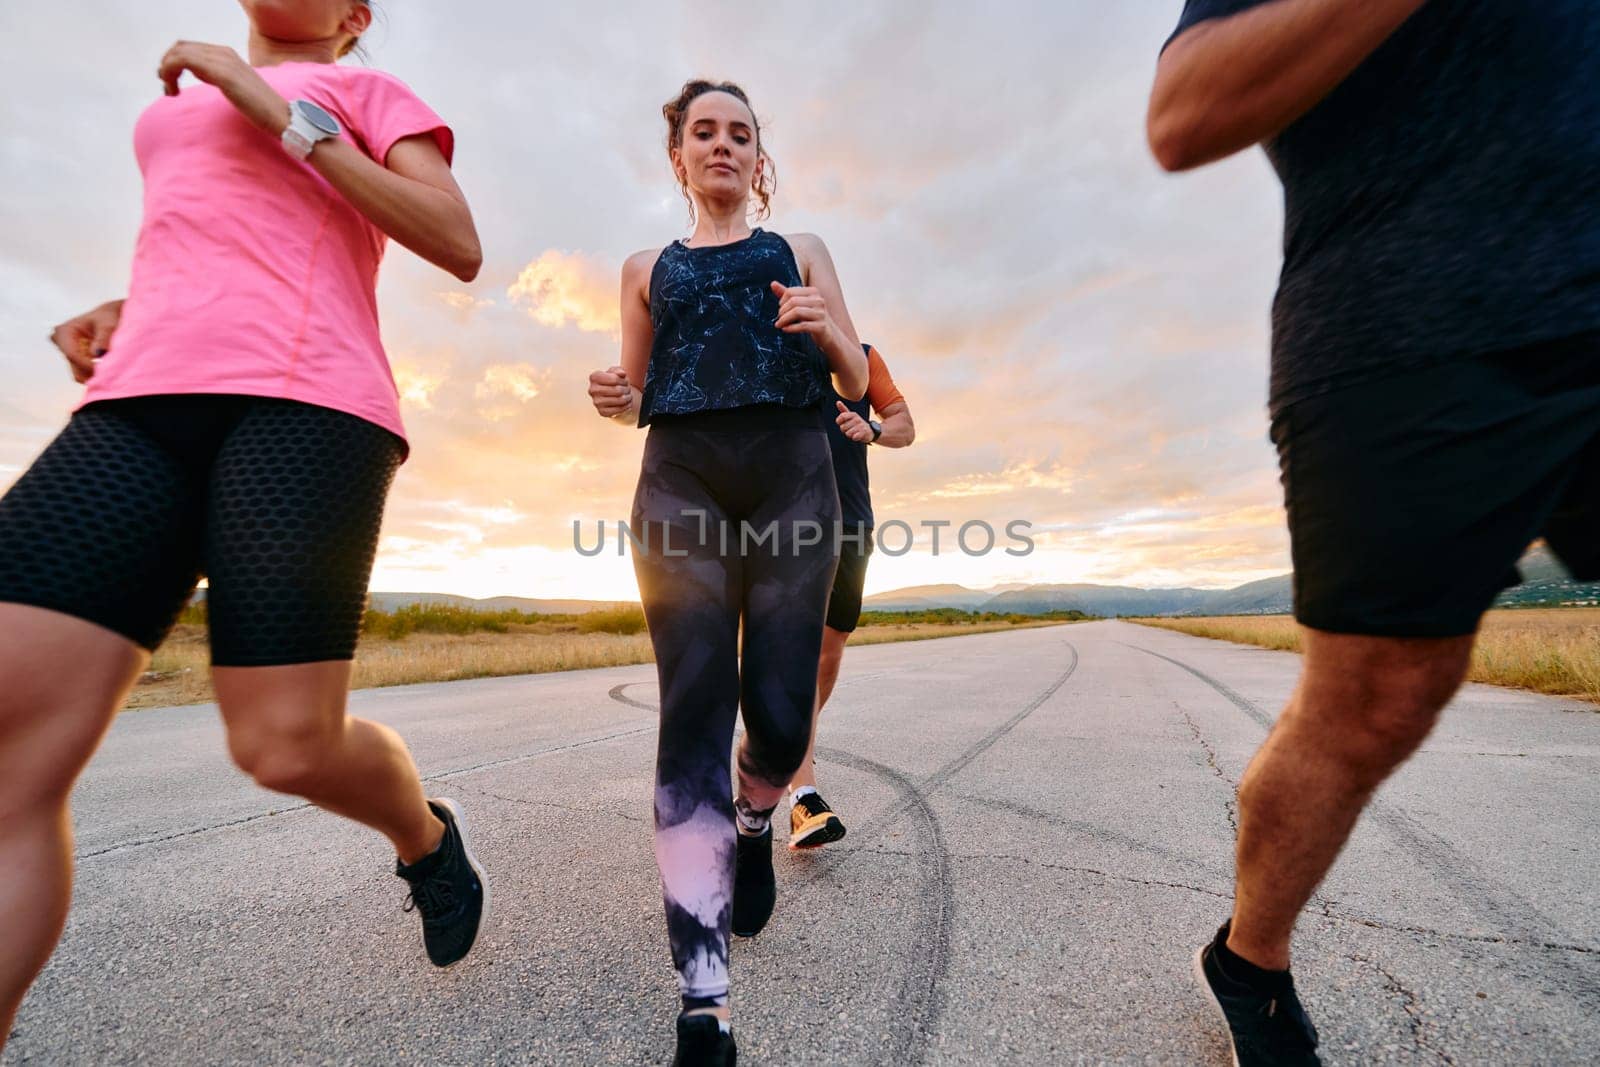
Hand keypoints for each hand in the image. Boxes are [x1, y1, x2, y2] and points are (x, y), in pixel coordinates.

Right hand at [50, 300, 123, 383]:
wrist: (112, 317)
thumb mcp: (108, 324)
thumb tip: (97, 354)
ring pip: (80, 374)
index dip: (88, 364)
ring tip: (113, 368)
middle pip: (75, 367)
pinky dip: (97, 374)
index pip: (72, 355)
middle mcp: (61, 344)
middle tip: (112, 372)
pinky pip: (85, 374)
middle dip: (93, 371)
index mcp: (64, 331)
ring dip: (96, 374)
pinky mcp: (76, 362)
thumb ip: (103, 338)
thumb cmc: (109, 317)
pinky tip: (109, 367)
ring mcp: (68, 354)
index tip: (106, 368)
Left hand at [158, 42, 289, 135]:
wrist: (281, 117)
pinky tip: (173, 91)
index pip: (190, 47)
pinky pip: (185, 62)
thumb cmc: (261, 108)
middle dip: (167, 65)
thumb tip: (198, 72)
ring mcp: (223, 61)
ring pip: (179, 52)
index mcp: (227, 54)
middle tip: (167, 86)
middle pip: (181, 46)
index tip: (171, 82)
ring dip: (167, 70)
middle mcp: (224, 52)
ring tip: (169, 91)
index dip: (174, 61)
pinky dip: (171, 73)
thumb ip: (218, 75)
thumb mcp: (235, 86)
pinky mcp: (222, 74)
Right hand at [588, 365, 632, 417]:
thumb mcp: (615, 372)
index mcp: (594, 377)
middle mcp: (592, 390)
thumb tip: (621, 373)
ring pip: (619, 400)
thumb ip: (618, 370)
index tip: (624, 381)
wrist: (611, 395)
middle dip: (626, 389)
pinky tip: (627, 403)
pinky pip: (618, 410)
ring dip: (628, 398)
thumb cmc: (613, 382)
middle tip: (627, 389)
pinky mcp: (602, 412)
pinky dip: (626, 406)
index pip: (615, 379)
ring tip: (628, 395)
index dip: (623, 380)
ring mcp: (596, 402)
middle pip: (618, 390)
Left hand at [771, 281, 840, 343]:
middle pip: (793, 302)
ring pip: (797, 312)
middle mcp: (819, 300)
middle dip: (782, 311)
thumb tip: (773, 284)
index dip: (781, 301)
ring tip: (779, 324)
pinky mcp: (821, 327)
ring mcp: (821, 314)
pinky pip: (803, 325)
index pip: (790, 292)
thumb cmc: (812, 318)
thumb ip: (787, 294)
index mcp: (813, 292)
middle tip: (779, 319)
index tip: (780, 309)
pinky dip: (791, 328)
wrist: (829, 335)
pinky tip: (785, 329)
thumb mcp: (800, 304)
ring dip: (784, 319)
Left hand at [835, 401, 873, 442]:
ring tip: (855, 432)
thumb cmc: (858, 424)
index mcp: (853, 414)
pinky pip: (854, 437)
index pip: (841, 416)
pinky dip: (854, 438)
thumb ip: (843, 409)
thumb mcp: (851, 416)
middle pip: (842, 427)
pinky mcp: (864, 433)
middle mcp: (857, 419)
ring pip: (847, 433)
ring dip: (850, 435)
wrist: (871, 431)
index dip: (839, 421)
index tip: (842, 423)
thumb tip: (838, 402)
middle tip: (851, 429)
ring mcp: (861, 426)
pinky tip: (858, 436)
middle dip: (845, 430)